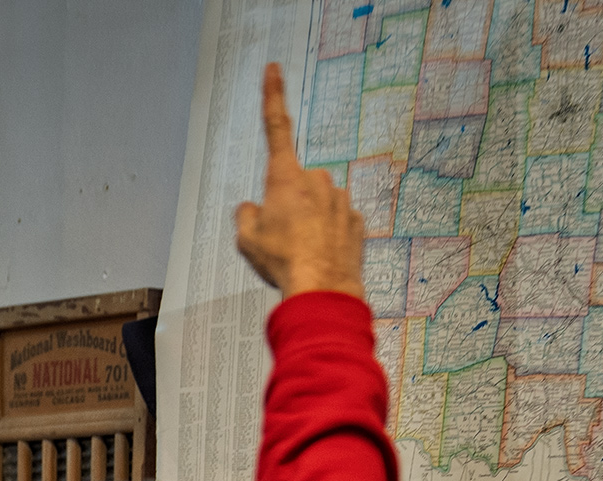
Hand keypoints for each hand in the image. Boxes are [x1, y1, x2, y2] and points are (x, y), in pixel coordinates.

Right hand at [234, 63, 365, 300]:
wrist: (322, 289)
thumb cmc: (282, 260)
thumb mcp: (246, 239)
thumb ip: (246, 216)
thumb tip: (252, 208)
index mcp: (285, 178)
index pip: (276, 128)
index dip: (273, 97)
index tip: (274, 68)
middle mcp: (316, 180)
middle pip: (295, 184)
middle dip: (288, 203)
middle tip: (280, 236)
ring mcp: (340, 200)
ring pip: (318, 205)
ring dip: (309, 222)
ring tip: (300, 252)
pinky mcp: (356, 220)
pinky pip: (336, 224)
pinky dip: (327, 237)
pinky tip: (319, 256)